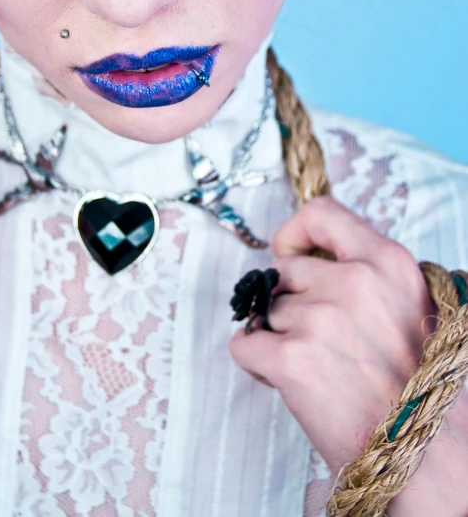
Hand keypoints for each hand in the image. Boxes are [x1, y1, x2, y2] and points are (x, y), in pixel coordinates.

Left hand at [229, 196, 435, 475]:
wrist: (424, 455)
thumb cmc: (416, 386)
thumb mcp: (409, 305)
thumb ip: (366, 274)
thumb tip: (312, 261)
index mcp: (387, 262)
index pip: (321, 213)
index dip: (294, 233)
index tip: (289, 254)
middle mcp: (353, 281)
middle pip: (284, 272)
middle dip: (290, 303)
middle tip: (314, 340)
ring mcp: (319, 318)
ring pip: (265, 310)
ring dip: (276, 336)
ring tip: (312, 369)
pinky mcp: (291, 359)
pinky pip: (243, 343)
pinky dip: (255, 361)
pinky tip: (285, 381)